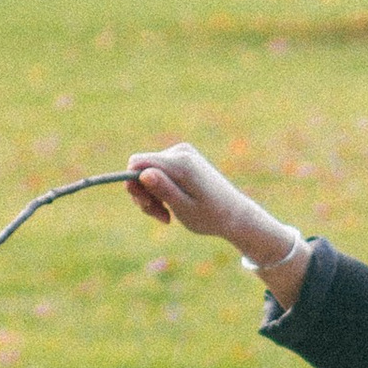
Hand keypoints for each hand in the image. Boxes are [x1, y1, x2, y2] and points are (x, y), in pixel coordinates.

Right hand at [126, 145, 305, 290]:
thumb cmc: (210, 216)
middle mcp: (180, 151)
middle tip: (159, 216)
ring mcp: (182, 153)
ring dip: (152, 196)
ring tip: (166, 216)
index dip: (132, 184)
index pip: (137, 162)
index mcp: (180, 163)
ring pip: (148, 173)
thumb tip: (143, 173)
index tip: (145, 205)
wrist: (235, 214)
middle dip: (144, 194)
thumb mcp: (184, 208)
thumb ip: (163, 190)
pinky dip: (160, 191)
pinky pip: (158, 173)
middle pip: (141, 168)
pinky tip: (170, 207)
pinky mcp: (182, 159)